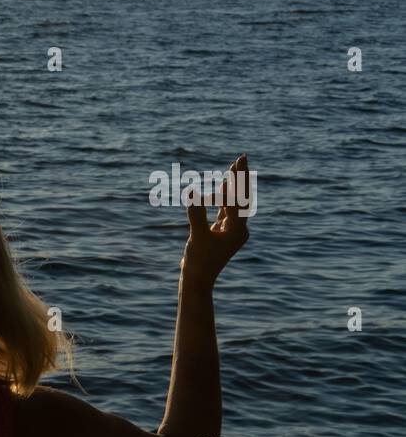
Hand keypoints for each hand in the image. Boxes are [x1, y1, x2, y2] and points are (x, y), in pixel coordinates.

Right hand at [182, 154, 250, 288]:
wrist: (198, 280)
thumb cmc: (198, 262)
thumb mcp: (196, 238)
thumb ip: (196, 216)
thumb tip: (192, 193)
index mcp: (237, 230)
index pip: (239, 200)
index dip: (236, 181)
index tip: (235, 164)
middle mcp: (239, 228)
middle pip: (243, 197)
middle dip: (241, 177)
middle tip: (243, 156)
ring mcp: (232, 229)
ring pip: (236, 201)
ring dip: (234, 184)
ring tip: (234, 165)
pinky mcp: (223, 231)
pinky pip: (226, 209)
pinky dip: (225, 196)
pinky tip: (224, 184)